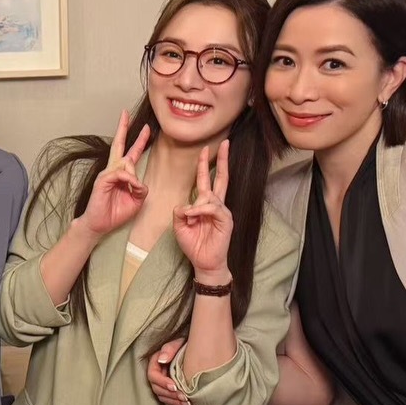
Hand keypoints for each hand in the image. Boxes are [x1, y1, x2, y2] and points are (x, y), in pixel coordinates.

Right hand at [79, 110, 150, 239]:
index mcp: (121, 174)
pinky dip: (129, 180)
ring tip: (133, 190)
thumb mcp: (136, 201)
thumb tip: (138, 179)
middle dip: (123, 128)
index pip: (131, 153)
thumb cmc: (115, 212)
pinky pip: (121, 174)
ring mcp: (107, 173)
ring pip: (126, 163)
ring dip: (133, 176)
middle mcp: (113, 170)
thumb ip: (140, 189)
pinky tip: (131, 187)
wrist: (99, 224)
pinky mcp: (103, 179)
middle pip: (119, 144)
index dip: (139, 140)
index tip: (146, 129)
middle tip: (126, 113)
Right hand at [147, 337, 190, 404]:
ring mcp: (162, 384)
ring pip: (163, 397)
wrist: (194, 350)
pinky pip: (168, 401)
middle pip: (157, 389)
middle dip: (170, 395)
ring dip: (173, 402)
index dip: (162, 382)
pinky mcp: (169, 391)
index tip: (174, 386)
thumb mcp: (177, 343)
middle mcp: (157, 375)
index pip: (153, 376)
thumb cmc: (184, 345)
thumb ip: (169, 349)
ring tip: (186, 402)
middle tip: (184, 397)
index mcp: (155, 363)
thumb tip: (162, 359)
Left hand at [172, 140, 233, 278]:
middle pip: (221, 178)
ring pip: (210, 196)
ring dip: (197, 205)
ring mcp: (222, 211)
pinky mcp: (226, 220)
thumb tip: (183, 205)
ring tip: (189, 218)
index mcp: (205, 203)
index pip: (207, 179)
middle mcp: (216, 204)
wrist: (204, 262)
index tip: (206, 148)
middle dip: (222, 160)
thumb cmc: (193, 244)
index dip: (206, 164)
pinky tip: (193, 217)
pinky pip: (212, 208)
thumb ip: (179, 212)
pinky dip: (200, 211)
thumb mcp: (179, 226)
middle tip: (225, 143)